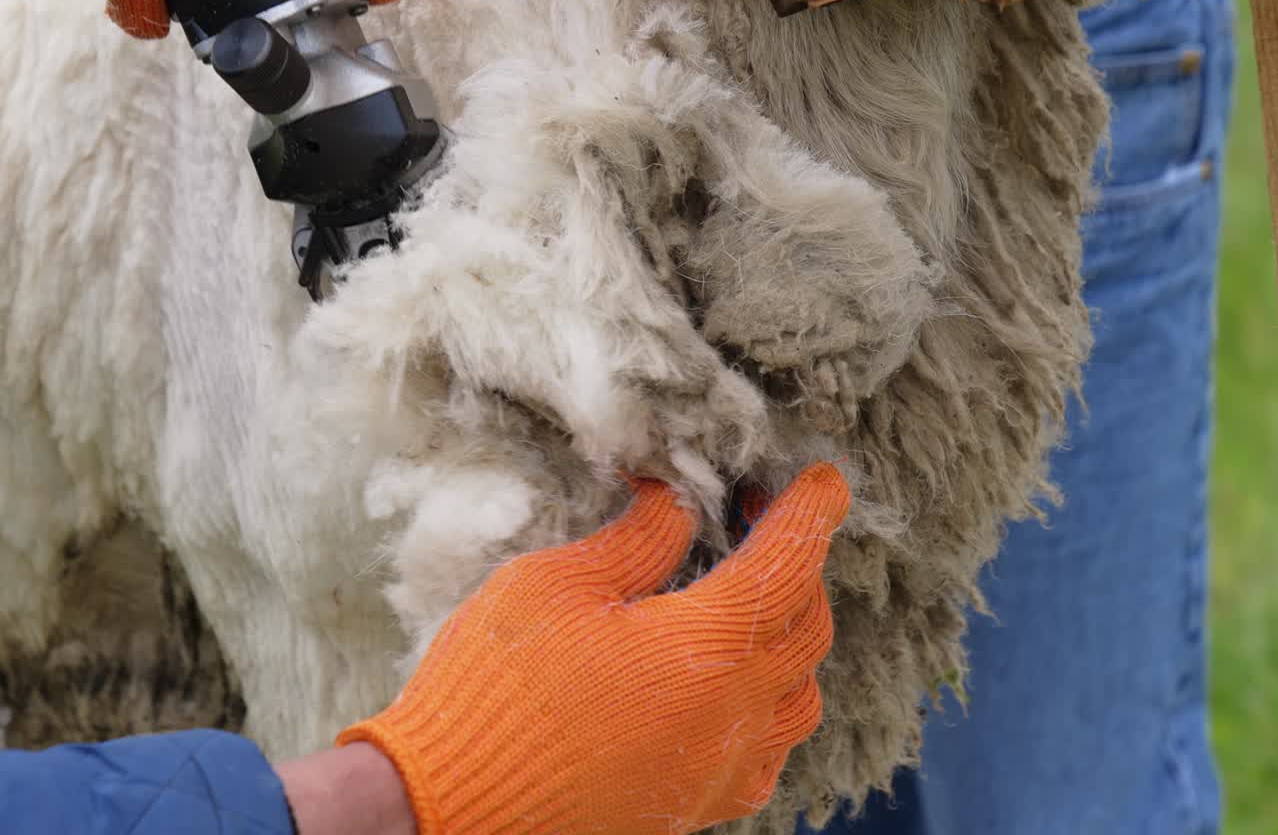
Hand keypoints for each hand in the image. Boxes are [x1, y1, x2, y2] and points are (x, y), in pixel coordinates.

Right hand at [338, 464, 851, 834]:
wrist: (448, 810)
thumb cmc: (496, 685)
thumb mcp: (559, 583)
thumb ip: (638, 538)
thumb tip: (678, 497)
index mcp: (702, 650)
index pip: (786, 564)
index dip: (811, 512)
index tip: (826, 478)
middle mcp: (729, 717)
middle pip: (807, 627)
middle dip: (799, 562)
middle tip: (755, 517)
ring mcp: (715, 771)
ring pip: (800, 695)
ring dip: (792, 634)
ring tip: (745, 594)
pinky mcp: (690, 808)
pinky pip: (766, 753)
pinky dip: (770, 704)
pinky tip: (728, 680)